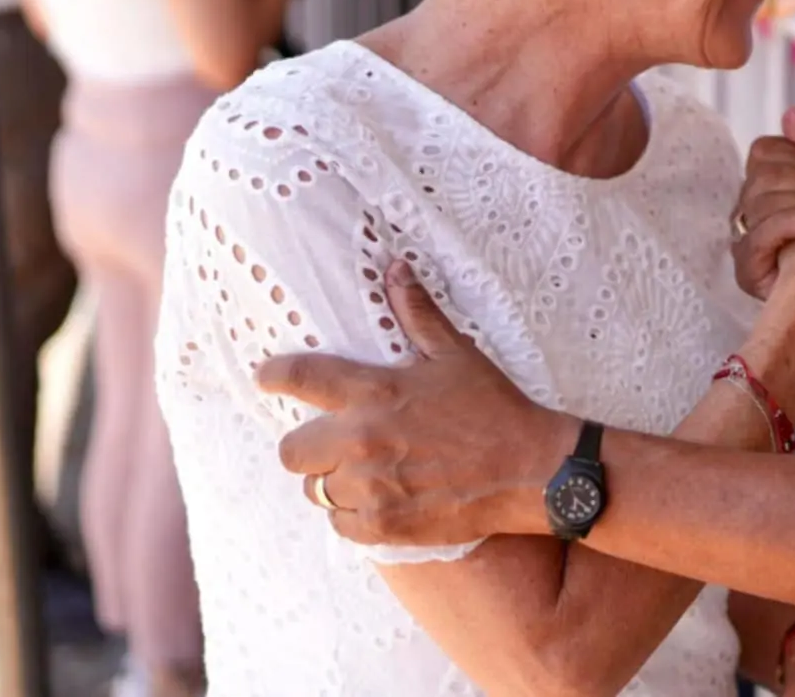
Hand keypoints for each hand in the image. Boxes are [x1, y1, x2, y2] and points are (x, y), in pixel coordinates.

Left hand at [257, 262, 570, 545]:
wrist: (530, 469)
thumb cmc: (494, 407)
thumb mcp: (457, 354)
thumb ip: (418, 314)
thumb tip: (395, 268)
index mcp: (376, 392)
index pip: (302, 378)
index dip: (275, 376)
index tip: (265, 377)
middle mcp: (362, 440)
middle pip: (291, 451)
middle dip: (306, 446)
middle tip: (330, 444)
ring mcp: (370, 487)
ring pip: (316, 490)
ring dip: (333, 482)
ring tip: (362, 474)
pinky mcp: (383, 525)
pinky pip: (340, 525)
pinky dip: (353, 515)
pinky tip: (378, 501)